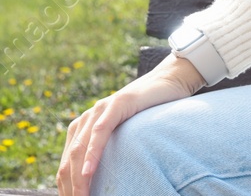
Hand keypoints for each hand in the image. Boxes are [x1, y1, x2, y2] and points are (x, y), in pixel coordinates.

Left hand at [57, 54, 204, 194]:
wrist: (170, 81)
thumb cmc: (151, 112)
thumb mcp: (125, 133)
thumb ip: (109, 147)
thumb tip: (101, 177)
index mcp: (83, 127)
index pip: (67, 163)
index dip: (66, 186)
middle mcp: (86, 118)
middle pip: (70, 160)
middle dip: (70, 186)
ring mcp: (101, 109)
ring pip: (80, 149)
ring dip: (78, 177)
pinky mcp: (117, 103)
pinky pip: (101, 131)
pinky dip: (92, 153)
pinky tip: (88, 171)